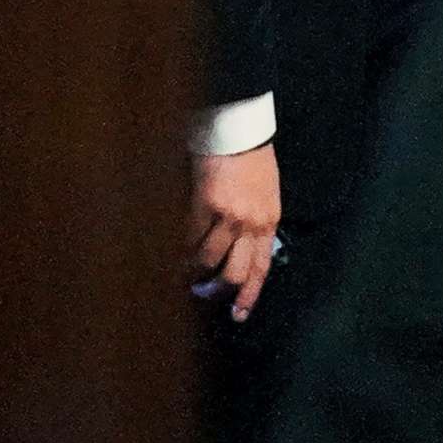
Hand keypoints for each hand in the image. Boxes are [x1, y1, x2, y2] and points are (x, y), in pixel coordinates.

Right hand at [190, 143, 279, 320]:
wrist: (240, 128)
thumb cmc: (253, 158)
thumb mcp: (267, 193)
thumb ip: (257, 220)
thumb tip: (240, 247)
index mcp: (269, 221)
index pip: (261, 267)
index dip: (250, 294)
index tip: (238, 314)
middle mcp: (252, 223)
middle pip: (234, 272)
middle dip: (216, 288)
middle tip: (201, 292)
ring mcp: (230, 215)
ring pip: (208, 258)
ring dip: (193, 269)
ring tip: (181, 272)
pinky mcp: (206, 203)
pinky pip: (190, 236)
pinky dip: (180, 247)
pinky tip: (173, 251)